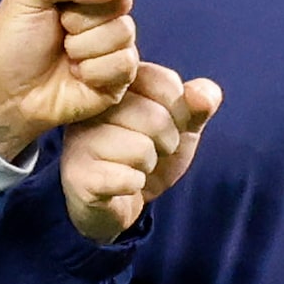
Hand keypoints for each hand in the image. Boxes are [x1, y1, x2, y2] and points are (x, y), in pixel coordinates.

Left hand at [0, 0, 138, 161]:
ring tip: (64, 55)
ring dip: (82, 47)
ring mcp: (114, 41)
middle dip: (80, 17)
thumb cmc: (13, 43)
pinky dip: (92, 71)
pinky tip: (76, 75)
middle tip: (58, 29)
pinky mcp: (120, 74)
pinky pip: (124, 63)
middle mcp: (102, 8)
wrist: (6, 94)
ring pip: (123, 31)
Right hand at [60, 62, 222, 242]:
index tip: (167, 125)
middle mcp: (93, 106)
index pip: (165, 81)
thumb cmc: (143, 156)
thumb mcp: (179, 127)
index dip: (180, 111)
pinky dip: (134, 185)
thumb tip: (206, 94)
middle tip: (149, 151)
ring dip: (148, 166)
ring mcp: (81, 140)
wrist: (113, 202)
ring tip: (132, 166)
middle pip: (155, 117)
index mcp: (116, 84)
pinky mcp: (78, 175)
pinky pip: (128, 178)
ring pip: (142, 149)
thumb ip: (197, 105)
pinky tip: (121, 184)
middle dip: (166, 143)